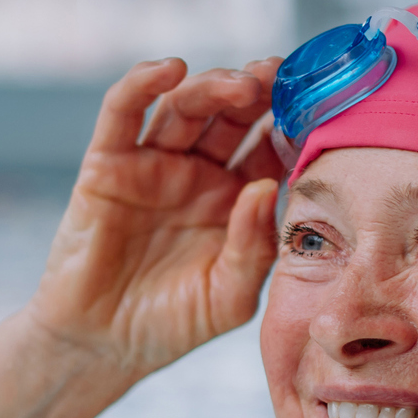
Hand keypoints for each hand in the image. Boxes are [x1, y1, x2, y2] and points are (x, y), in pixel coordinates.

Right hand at [27, 57, 286, 387]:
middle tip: (280, 76)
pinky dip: (142, 84)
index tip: (316, 108)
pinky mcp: (107, 165)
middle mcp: (198, 174)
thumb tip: (267, 189)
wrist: (101, 347)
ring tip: (242, 84)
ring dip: (213, 85)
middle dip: (258, 91)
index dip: (290, 125)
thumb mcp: (230, 297)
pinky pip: (122, 113)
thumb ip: (253, 249)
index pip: (269, 148)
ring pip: (185, 106)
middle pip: (231, 115)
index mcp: (236, 200)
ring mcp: (153, 165)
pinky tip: (169, 70)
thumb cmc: (171, 325)